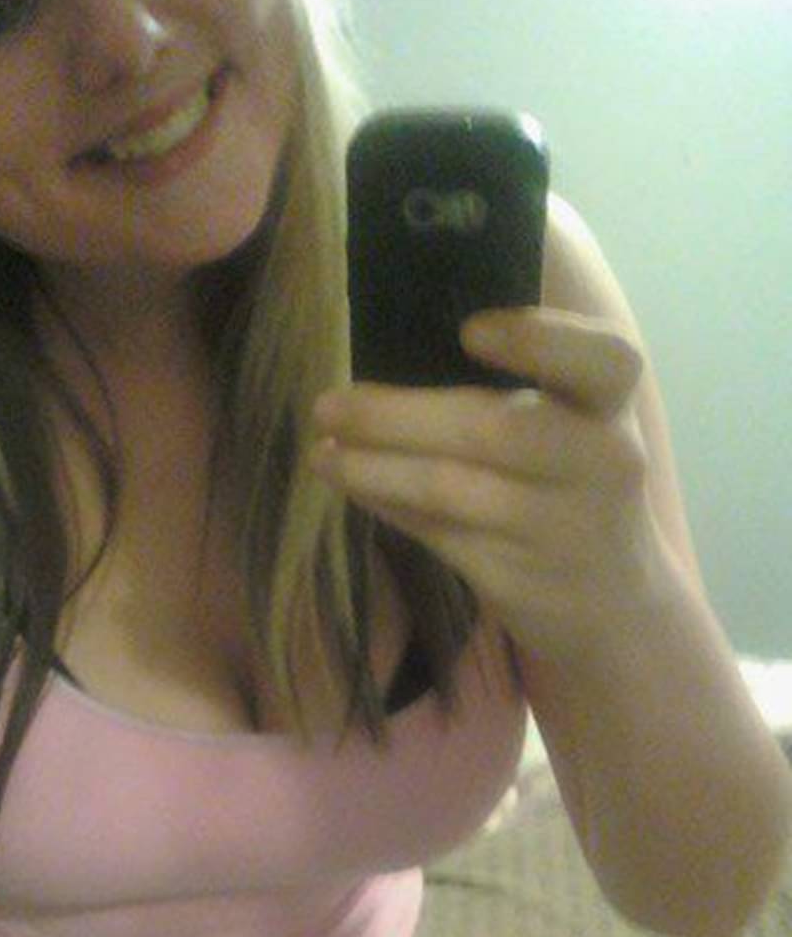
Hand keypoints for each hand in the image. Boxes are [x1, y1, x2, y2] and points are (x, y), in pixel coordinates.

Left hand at [308, 308, 666, 661]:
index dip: (540, 340)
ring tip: (321, 452)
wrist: (615, 606)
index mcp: (611, 407)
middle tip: (327, 404)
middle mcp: (599, 463)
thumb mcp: (576, 427)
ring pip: (451, 488)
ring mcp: (559, 528)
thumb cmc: (576, 486)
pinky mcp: (519, 580)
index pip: (603, 361)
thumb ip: (524, 385)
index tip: (470, 330)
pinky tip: (352, 484)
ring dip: (373, 467)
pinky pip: (438, 533)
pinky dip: (388, 503)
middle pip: (496, 429)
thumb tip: (395, 341)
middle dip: (397, 416)